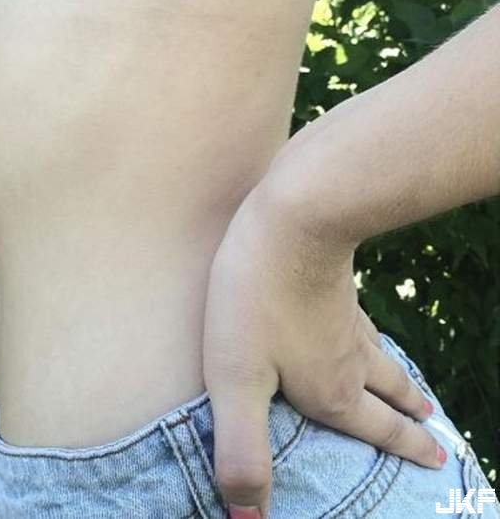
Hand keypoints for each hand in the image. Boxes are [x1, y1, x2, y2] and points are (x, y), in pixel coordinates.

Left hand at [203, 178, 443, 517]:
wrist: (292, 218)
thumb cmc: (258, 300)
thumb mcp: (238, 383)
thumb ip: (242, 451)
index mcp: (332, 391)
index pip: (377, 431)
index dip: (404, 450)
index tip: (439, 459)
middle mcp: (349, 357)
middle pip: (389, 393)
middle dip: (410, 418)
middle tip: (435, 431)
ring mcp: (346, 317)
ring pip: (381, 355)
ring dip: (399, 377)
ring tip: (412, 388)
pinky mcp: (335, 283)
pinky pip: (363, 322)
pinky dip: (372, 337)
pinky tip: (361, 324)